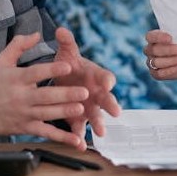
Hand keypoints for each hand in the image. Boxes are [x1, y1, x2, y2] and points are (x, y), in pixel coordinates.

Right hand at [0, 31, 94, 149]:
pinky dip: (62, 138)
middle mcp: (21, 97)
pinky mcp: (27, 128)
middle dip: (65, 94)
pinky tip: (76, 140)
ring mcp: (25, 114)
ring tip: (81, 108)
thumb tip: (37, 34)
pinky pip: (46, 133)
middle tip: (84, 91)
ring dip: (65, 112)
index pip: (36, 73)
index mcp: (17, 79)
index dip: (52, 70)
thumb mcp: (2, 60)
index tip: (68, 66)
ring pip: (47, 114)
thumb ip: (19, 45)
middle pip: (45, 96)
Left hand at [51, 26, 120, 146]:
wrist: (63, 80)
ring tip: (101, 133)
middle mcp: (97, 92)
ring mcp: (90, 107)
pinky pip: (81, 128)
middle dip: (111, 104)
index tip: (107, 82)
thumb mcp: (67, 53)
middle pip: (107, 98)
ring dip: (99, 123)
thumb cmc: (69, 65)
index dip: (107, 79)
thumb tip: (61, 30)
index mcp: (96, 75)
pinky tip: (80, 145)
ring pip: (97, 116)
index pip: (106, 76)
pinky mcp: (79, 119)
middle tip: (116, 111)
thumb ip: (66, 42)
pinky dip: (81, 137)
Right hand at [143, 29, 176, 81]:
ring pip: (157, 62)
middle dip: (170, 50)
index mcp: (153, 38)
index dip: (158, 37)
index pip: (150, 36)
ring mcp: (151, 63)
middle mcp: (150, 50)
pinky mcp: (155, 74)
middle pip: (154, 50)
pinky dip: (171, 70)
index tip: (170, 38)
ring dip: (173, 60)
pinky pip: (160, 74)